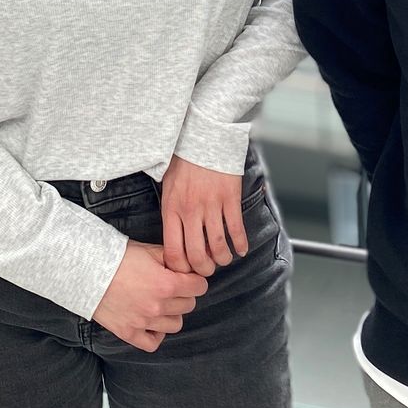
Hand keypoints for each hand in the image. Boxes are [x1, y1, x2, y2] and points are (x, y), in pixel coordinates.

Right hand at [93, 241, 206, 351]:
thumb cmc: (117, 257)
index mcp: (166, 284)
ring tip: (162, 303)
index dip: (196, 280)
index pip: (199, 287)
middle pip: (189, 305)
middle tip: (173, 287)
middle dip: (184, 295)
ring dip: (172, 313)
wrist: (87, 271)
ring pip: (175, 324)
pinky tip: (153, 323)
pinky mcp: (128, 332)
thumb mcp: (149, 250)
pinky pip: (153, 343)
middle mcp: (158, 306)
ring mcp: (143, 322)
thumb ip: (172, 257)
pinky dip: (156, 335)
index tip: (189, 278)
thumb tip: (188, 265)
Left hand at [158, 155, 248, 275]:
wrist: (203, 136)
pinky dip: (240, 243)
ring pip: (217, 245)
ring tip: (224, 259)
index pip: (173, 251)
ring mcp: (211, 205)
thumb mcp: (167, 187)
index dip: (181, 268)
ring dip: (222, 258)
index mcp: (171, 209)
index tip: (187, 271)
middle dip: (203, 269)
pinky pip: (236, 229)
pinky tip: (241, 249)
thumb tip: (174, 238)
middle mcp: (190, 211)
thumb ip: (170, 212)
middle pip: (196, 254)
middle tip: (208, 269)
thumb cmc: (183, 161)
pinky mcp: (229, 198)